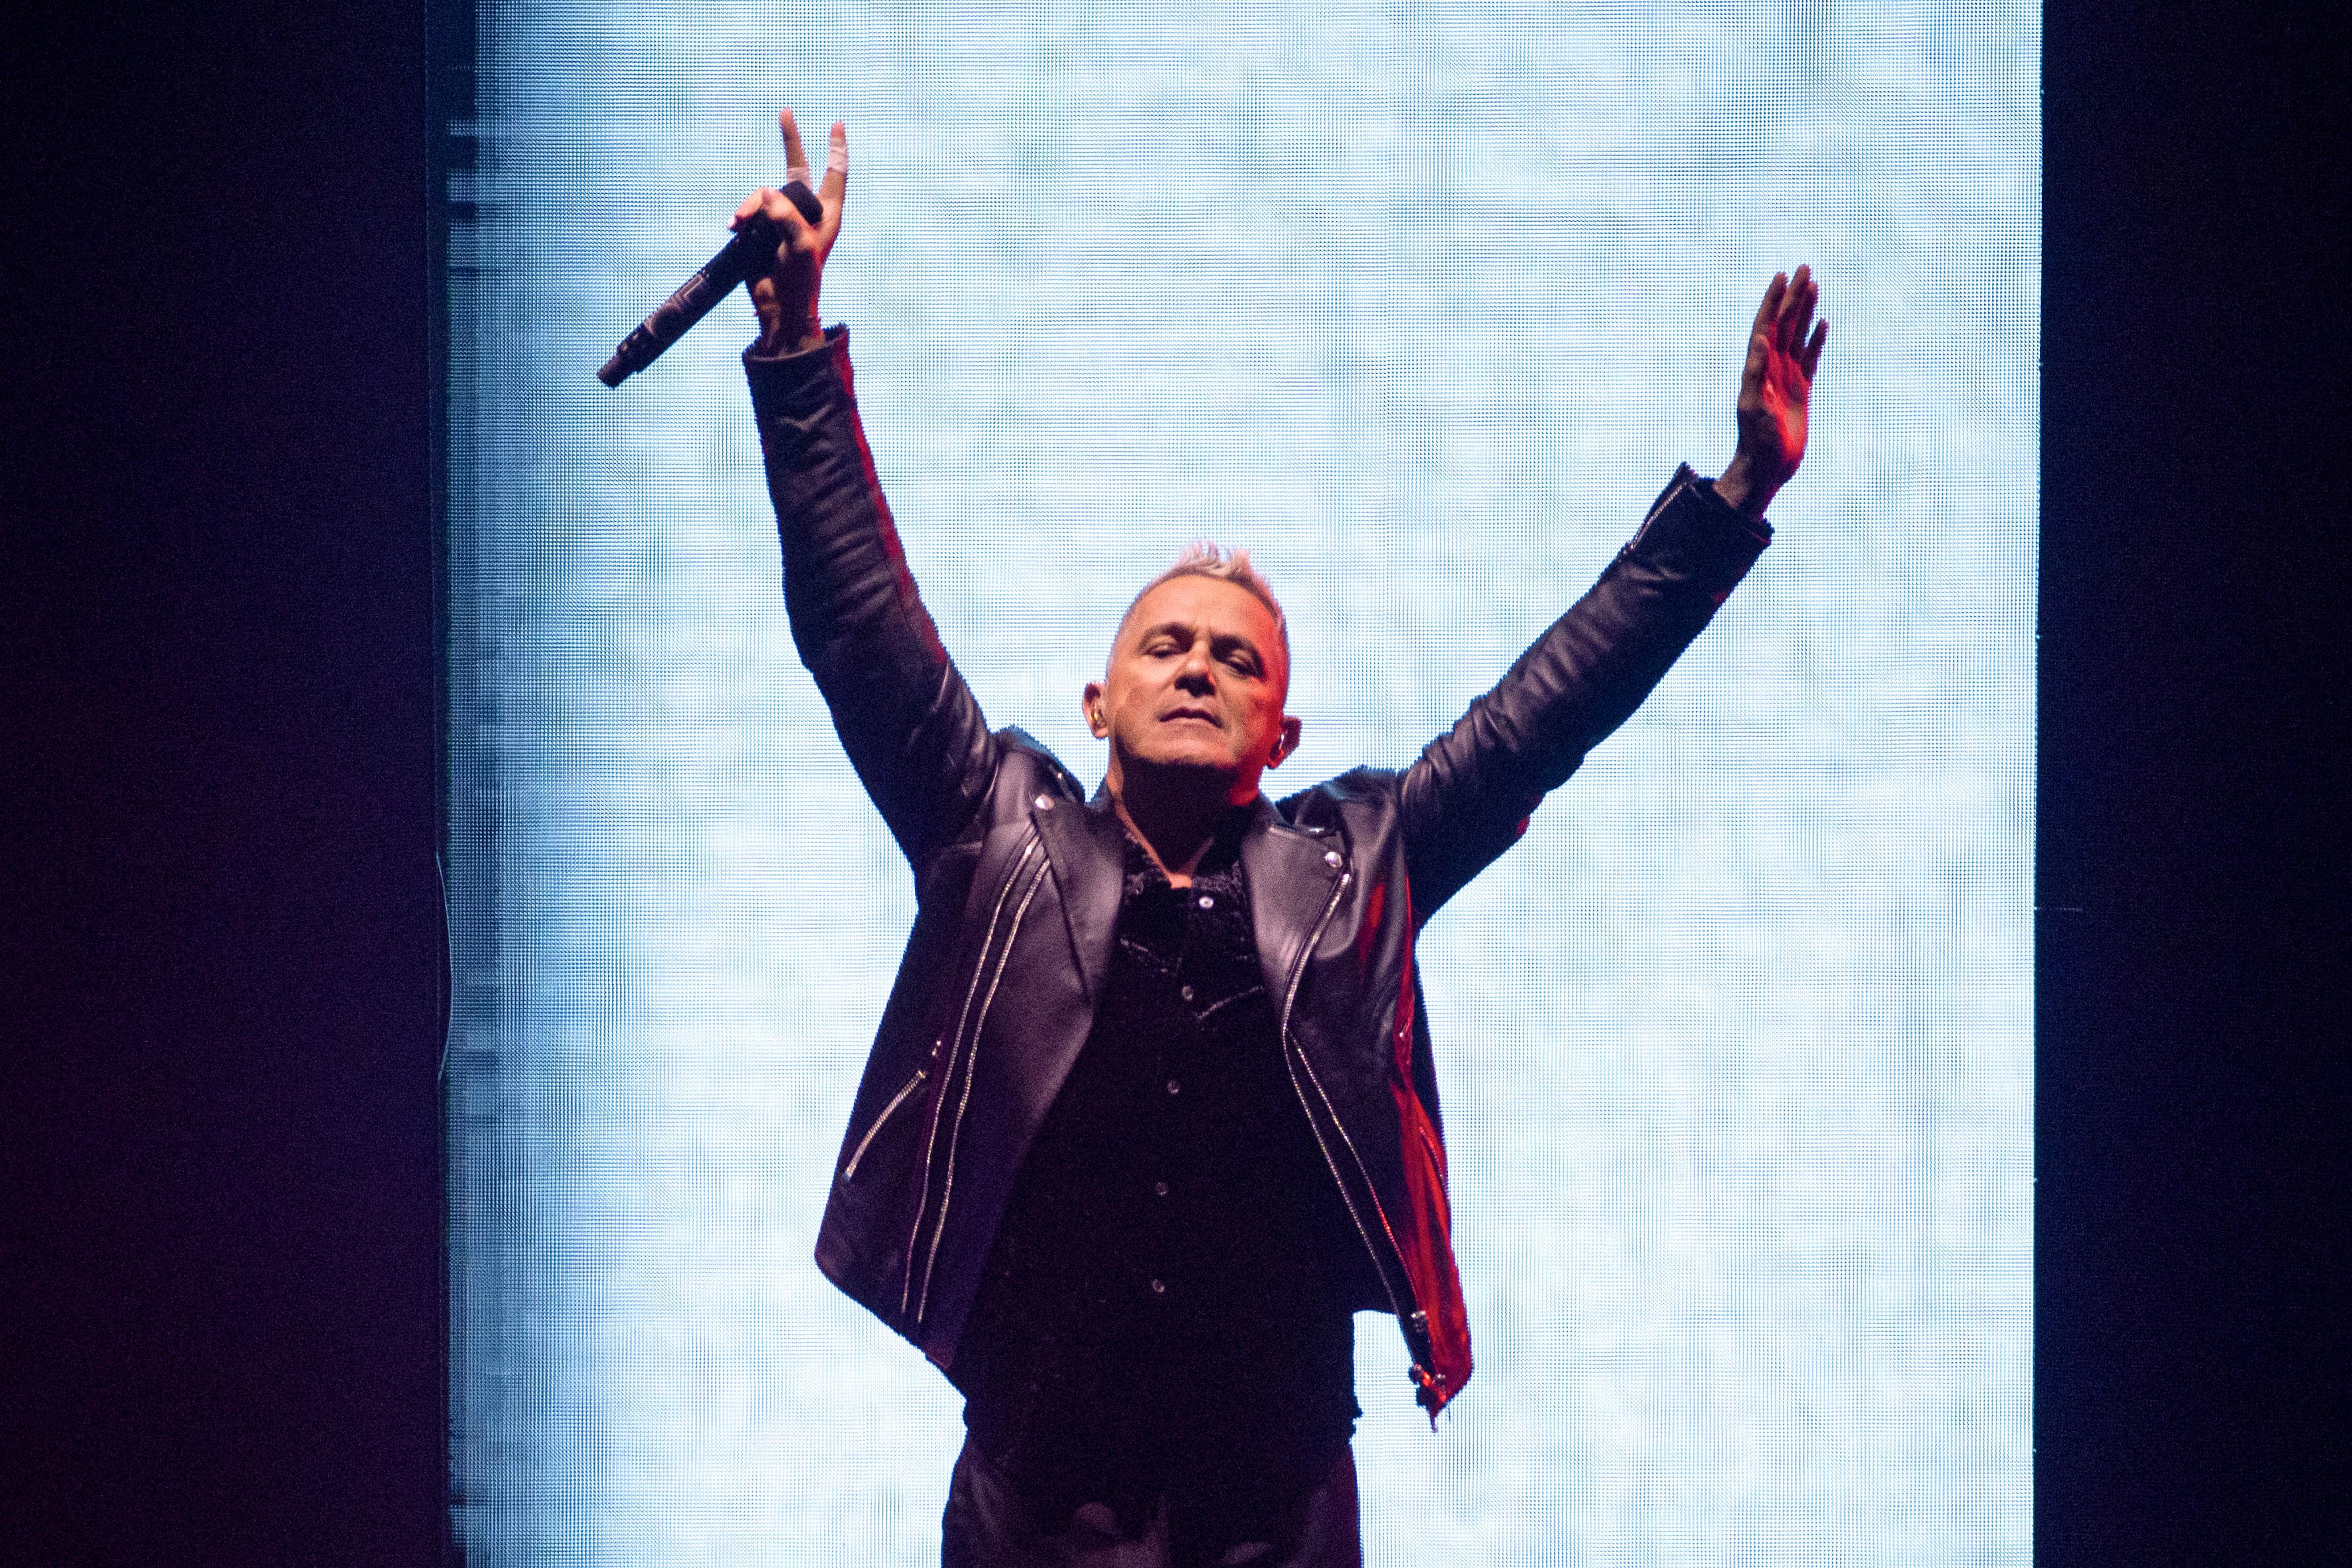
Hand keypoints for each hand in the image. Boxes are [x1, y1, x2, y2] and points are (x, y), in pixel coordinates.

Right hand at [734, 110, 847, 354]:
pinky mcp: (761, 229)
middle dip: (791, 141)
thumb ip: (785, 216)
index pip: (834, 174)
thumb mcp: (799, 246)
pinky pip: (748, 211)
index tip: (836, 124)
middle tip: (786, 112)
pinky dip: (740, 218)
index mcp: (826, 214)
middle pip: (797, 167)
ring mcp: (781, 218)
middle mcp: (805, 211)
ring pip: (763, 194)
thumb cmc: (799, 279)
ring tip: (742, 226)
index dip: (836, 149)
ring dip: (750, 207)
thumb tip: (766, 193)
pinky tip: (735, 229)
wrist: (778, 305)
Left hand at [1716, 264, 1826, 516]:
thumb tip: (1760, 338)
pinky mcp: (1800, 391)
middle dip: (1793, 296)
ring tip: (1814, 285)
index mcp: (1758, 368)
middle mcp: (1771, 368)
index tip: (1782, 275)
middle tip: (1805, 267)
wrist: (1766, 468)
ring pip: (1797, 336)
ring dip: (1805, 311)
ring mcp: (1786, 378)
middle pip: (1784, 323)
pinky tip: (1822, 323)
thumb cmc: (1756, 442)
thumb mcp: (1753, 407)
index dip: (1773, 300)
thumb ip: (1755, 373)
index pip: (1766, 325)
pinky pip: (1809, 359)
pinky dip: (1815, 340)